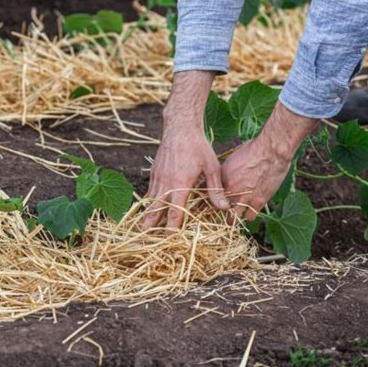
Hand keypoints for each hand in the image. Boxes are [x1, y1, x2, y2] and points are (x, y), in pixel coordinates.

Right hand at [143, 70, 228, 230]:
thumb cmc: (198, 147)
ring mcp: (157, 177)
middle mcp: (165, 183)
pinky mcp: (154, 172)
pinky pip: (150, 190)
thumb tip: (223, 208)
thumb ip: (215, 189)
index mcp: (180, 184)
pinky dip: (149, 201)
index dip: (172, 227)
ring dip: (148, 214)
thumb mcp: (211, 167)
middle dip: (151, 224)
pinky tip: (150, 207)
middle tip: (145, 238)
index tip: (170, 239)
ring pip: (150, 200)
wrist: (179, 127)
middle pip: (155, 209)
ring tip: (144, 228)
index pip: (175, 211)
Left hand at [221, 101, 318, 219]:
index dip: (212, 199)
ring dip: (234, 216)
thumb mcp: (232, 158)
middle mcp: (230, 190)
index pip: (210, 195)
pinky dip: (248, 215)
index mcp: (221, 179)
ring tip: (236, 213)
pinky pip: (249, 217)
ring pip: (233, 218)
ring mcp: (244, 198)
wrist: (271, 151)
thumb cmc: (252, 150)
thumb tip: (223, 178)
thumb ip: (225, 172)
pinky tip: (249, 210)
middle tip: (225, 210)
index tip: (214, 202)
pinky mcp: (258, 202)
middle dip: (221, 210)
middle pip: (220, 209)